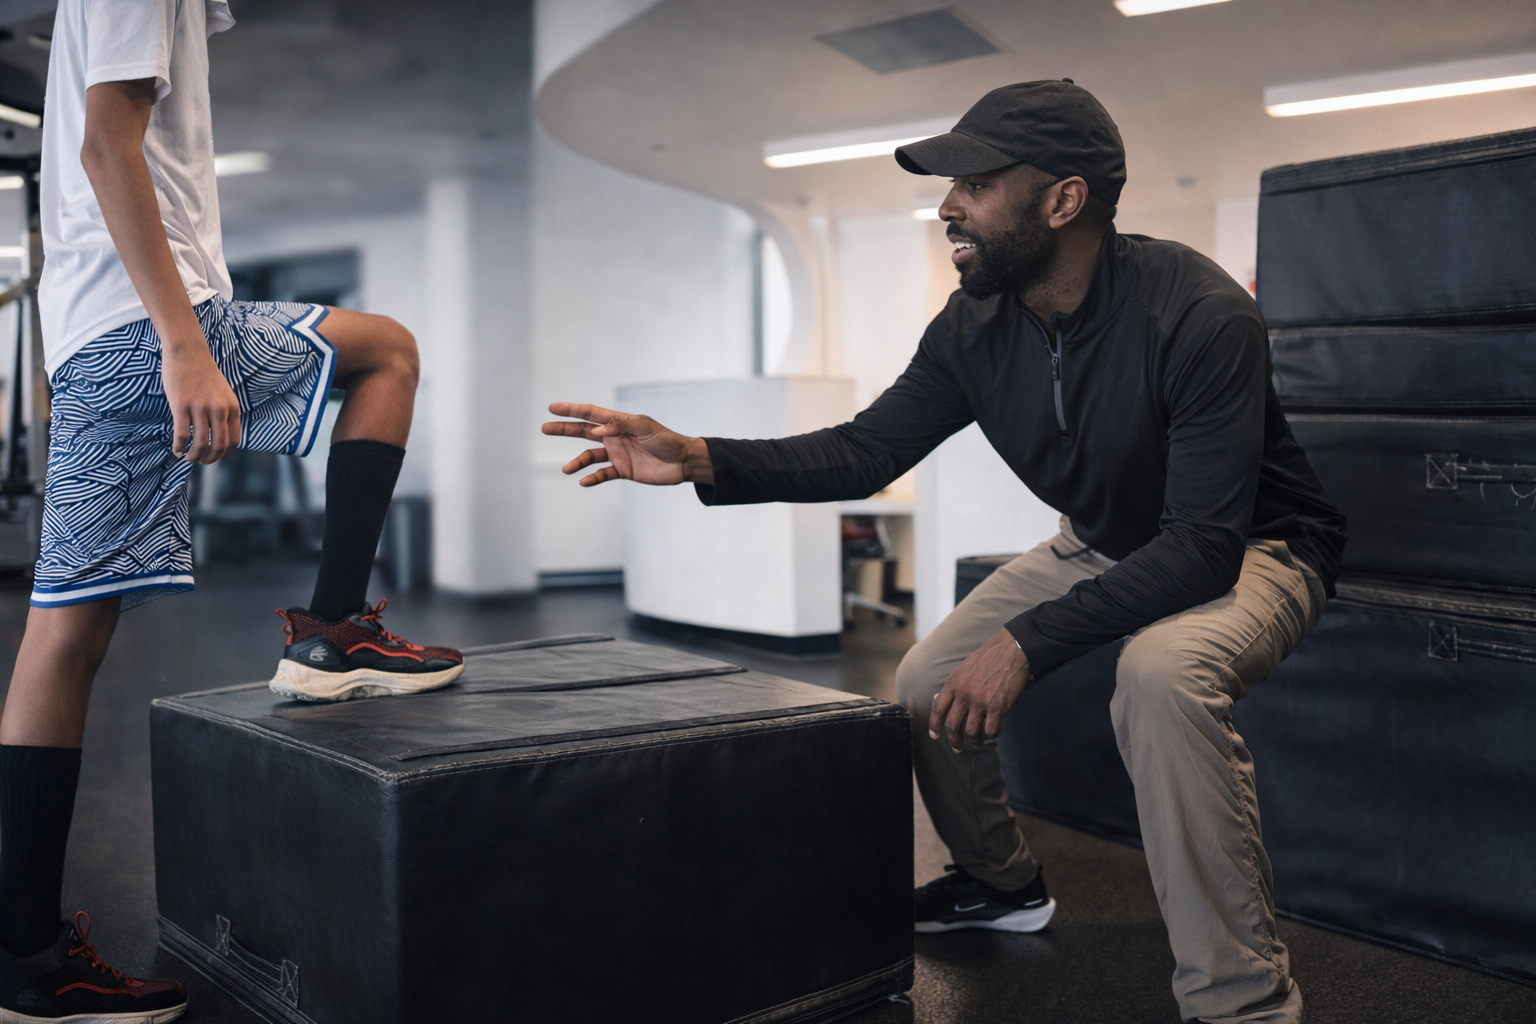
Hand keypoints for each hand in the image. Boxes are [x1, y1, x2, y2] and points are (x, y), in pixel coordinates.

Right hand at [161, 338, 240, 463]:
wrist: (188, 351)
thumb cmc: (204, 374)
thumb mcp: (223, 393)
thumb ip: (225, 413)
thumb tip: (220, 438)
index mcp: (232, 408)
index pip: (233, 441)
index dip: (224, 455)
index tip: (214, 458)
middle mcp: (219, 409)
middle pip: (218, 446)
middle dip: (209, 460)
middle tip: (199, 462)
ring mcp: (200, 407)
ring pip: (200, 443)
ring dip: (193, 456)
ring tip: (187, 457)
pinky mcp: (181, 405)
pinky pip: (181, 434)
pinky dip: (179, 446)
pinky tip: (176, 449)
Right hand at [542, 402, 713, 486]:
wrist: (684, 462)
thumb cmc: (667, 440)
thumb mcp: (645, 428)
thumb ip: (620, 426)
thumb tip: (598, 430)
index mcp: (619, 423)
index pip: (590, 413)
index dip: (571, 410)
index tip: (552, 408)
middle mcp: (615, 436)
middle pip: (584, 432)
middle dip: (565, 429)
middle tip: (545, 428)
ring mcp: (618, 453)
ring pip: (590, 456)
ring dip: (577, 462)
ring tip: (566, 469)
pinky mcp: (624, 470)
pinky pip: (603, 474)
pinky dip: (593, 478)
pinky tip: (584, 481)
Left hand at [929, 628, 1030, 752]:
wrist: (1013, 650)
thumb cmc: (990, 656)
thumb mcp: (965, 668)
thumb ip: (953, 685)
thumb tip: (937, 699)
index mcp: (954, 682)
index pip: (938, 709)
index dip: (934, 725)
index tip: (934, 735)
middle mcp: (964, 693)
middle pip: (952, 725)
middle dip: (954, 740)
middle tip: (957, 748)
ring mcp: (980, 701)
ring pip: (971, 731)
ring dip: (974, 740)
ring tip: (978, 742)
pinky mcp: (998, 706)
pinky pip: (990, 730)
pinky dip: (991, 734)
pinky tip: (993, 732)